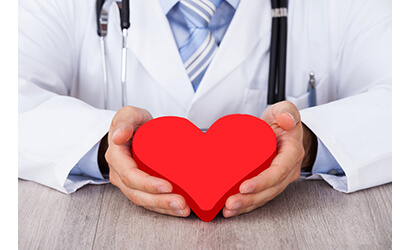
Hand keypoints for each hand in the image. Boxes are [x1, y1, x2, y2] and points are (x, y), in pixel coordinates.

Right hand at [105, 106, 190, 216]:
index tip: (167, 186)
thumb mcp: (127, 115)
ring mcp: (128, 183)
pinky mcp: (139, 187)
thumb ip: (124, 121)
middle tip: (181, 202)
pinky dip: (164, 208)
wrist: (130, 130)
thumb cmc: (131, 122)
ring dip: (164, 208)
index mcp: (116, 157)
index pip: (130, 175)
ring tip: (183, 209)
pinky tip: (179, 210)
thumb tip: (119, 136)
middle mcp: (120, 174)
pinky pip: (149, 201)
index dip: (148, 183)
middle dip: (160, 201)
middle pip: (138, 193)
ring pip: (144, 200)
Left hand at [223, 101, 316, 217]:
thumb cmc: (282, 119)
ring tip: (228, 210)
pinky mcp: (269, 182)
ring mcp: (279, 178)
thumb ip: (287, 110)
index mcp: (292, 153)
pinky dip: (246, 205)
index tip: (244, 187)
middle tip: (230, 203)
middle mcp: (288, 170)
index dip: (262, 182)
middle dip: (250, 199)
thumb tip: (286, 119)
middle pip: (270, 190)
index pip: (278, 171)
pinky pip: (260, 196)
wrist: (284, 129)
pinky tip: (231, 209)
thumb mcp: (285, 109)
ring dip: (246, 206)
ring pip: (264, 197)